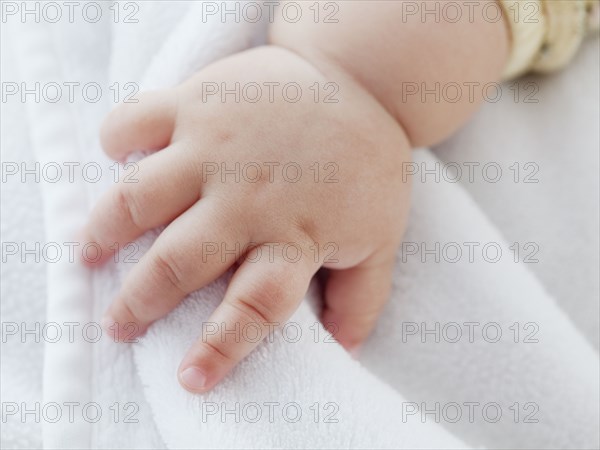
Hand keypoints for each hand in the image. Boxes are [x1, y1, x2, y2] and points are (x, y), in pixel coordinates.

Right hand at [83, 45, 410, 391]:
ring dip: (105, 231)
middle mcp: (248, 197)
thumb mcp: (379, 238)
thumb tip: (345, 351)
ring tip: (90, 256)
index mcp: (295, 235)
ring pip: (140, 198)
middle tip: (118, 324)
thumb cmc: (367, 166)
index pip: (253, 307)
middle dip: (139, 301)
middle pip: (179, 261)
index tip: (190, 379)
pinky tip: (118, 160)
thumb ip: (360, 298)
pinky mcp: (198, 102)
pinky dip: (116, 139)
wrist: (360, 82)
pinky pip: (135, 121)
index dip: (219, 348)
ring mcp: (217, 146)